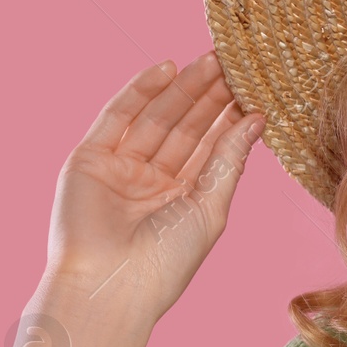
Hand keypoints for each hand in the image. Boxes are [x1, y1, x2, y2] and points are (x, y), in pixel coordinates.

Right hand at [43, 52, 266, 322]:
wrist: (110, 287)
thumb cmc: (166, 261)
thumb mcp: (210, 207)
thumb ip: (230, 159)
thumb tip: (257, 118)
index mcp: (184, 197)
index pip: (211, 146)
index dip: (231, 116)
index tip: (257, 86)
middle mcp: (152, 179)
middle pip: (186, 126)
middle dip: (211, 95)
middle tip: (237, 63)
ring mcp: (120, 167)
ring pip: (156, 117)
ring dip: (184, 87)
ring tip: (213, 59)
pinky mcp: (89, 159)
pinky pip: (117, 116)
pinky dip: (140, 90)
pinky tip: (168, 68)